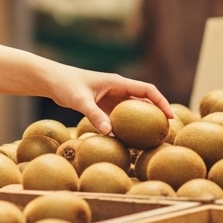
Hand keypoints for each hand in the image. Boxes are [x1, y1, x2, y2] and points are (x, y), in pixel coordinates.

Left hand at [45, 66, 173, 134]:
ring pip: (134, 110)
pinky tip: (131, 141)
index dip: (161, 102)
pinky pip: (121, 117)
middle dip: (157, 114)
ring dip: (144, 121)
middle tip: (166, 132)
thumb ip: (94, 115)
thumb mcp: (80, 100)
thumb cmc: (66, 85)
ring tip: (153, 138)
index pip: (147, 90)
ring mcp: (111, 98)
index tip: (170, 117)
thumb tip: (110, 132)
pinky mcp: (104, 106)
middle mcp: (118, 89)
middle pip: (145, 100)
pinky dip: (128, 127)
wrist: (52, 81)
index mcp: (118, 82)